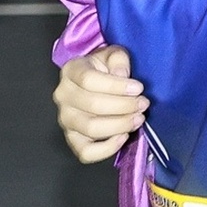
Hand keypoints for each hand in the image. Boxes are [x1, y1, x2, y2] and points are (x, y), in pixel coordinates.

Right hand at [54, 42, 149, 162]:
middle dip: (124, 106)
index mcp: (71, 71)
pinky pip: (86, 152)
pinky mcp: (72, 139)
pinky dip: (106, 148)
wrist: (95, 82)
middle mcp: (63, 96)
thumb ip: (119, 60)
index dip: (116, 86)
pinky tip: (123, 137)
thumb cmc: (105, 68)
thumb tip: (121, 75)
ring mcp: (65, 119)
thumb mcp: (113, 55)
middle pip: (92, 105)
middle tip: (143, 104)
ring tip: (138, 119)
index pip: (89, 80)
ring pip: (91, 128)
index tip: (139, 88)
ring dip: (120, 125)